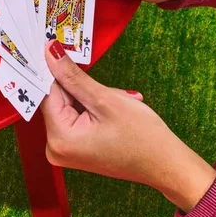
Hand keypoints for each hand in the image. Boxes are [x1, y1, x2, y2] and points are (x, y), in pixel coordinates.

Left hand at [42, 42, 215, 211]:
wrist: (168, 166)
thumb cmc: (143, 137)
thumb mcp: (105, 99)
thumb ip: (72, 75)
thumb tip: (48, 51)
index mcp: (59, 139)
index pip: (47, 92)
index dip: (57, 70)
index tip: (60, 50)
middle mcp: (56, 148)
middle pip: (59, 99)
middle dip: (82, 87)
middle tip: (108, 90)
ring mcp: (67, 149)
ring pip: (71, 105)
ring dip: (92, 96)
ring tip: (118, 102)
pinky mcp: (78, 147)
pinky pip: (78, 116)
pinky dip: (94, 107)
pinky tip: (115, 110)